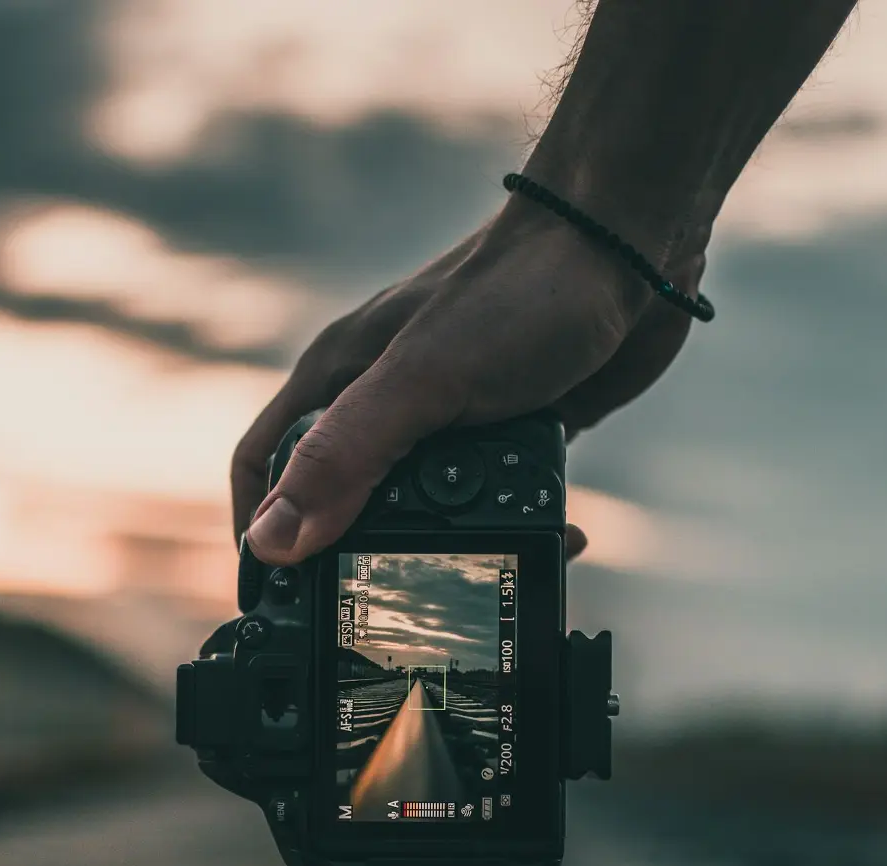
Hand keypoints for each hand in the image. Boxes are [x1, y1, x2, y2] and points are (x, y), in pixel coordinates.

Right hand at [231, 195, 704, 564]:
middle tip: (393, 598)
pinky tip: (555, 532)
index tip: (272, 593)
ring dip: (455, 543)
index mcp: (339, 377)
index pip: (264, 462)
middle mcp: (383, 398)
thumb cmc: (520, 291)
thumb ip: (345, 458)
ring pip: (425, 506)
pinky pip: (496, 498)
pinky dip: (519, 522)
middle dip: (365, 551)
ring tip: (492, 563)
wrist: (628, 246)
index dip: (257, 529)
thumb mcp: (420, 382)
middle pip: (342, 498)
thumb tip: (274, 542)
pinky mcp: (507, 430)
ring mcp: (446, 416)